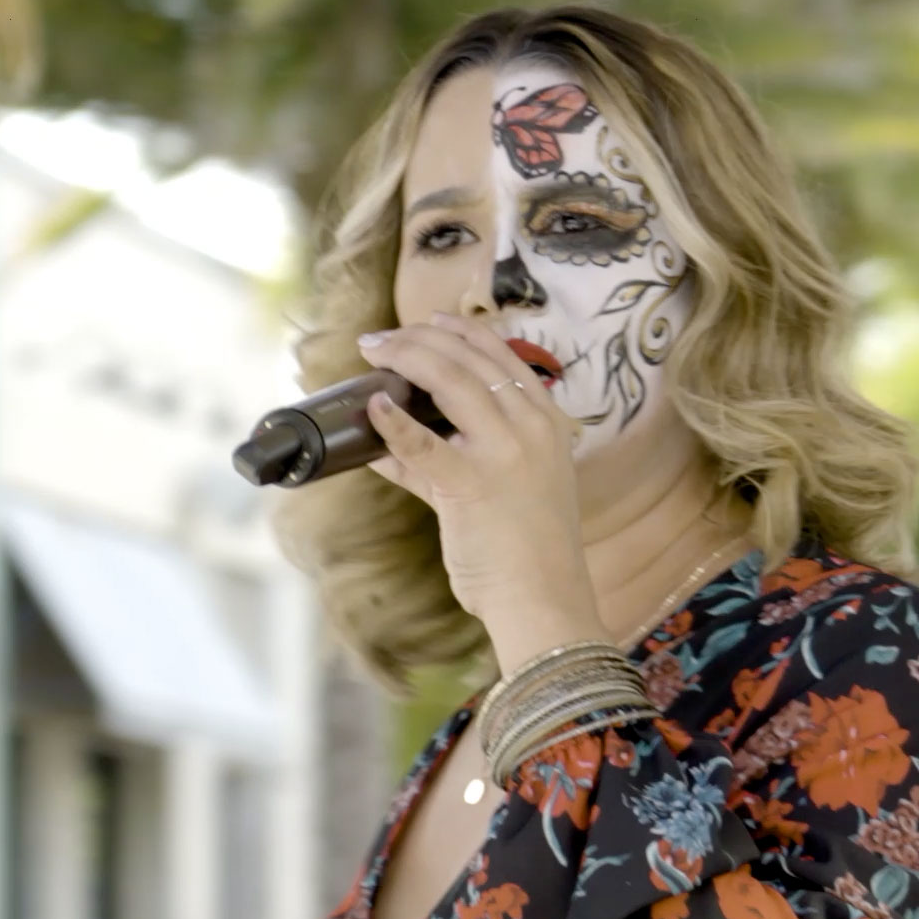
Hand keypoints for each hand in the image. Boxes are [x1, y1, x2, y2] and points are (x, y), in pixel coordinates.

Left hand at [359, 312, 598, 628]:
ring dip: (403, 359)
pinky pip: (421, 442)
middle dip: (418, 338)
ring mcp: (502, 452)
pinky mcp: (469, 483)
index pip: (500, 356)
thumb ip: (460, 455)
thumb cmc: (527, 549)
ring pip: (447, 381)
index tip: (427, 321)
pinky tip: (371, 406)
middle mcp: (530, 427)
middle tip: (382, 340)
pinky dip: (392, 421)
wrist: (544, 597)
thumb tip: (395, 435)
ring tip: (372, 354)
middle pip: (468, 359)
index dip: (459, 331)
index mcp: (546, 423)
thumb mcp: (515, 486)